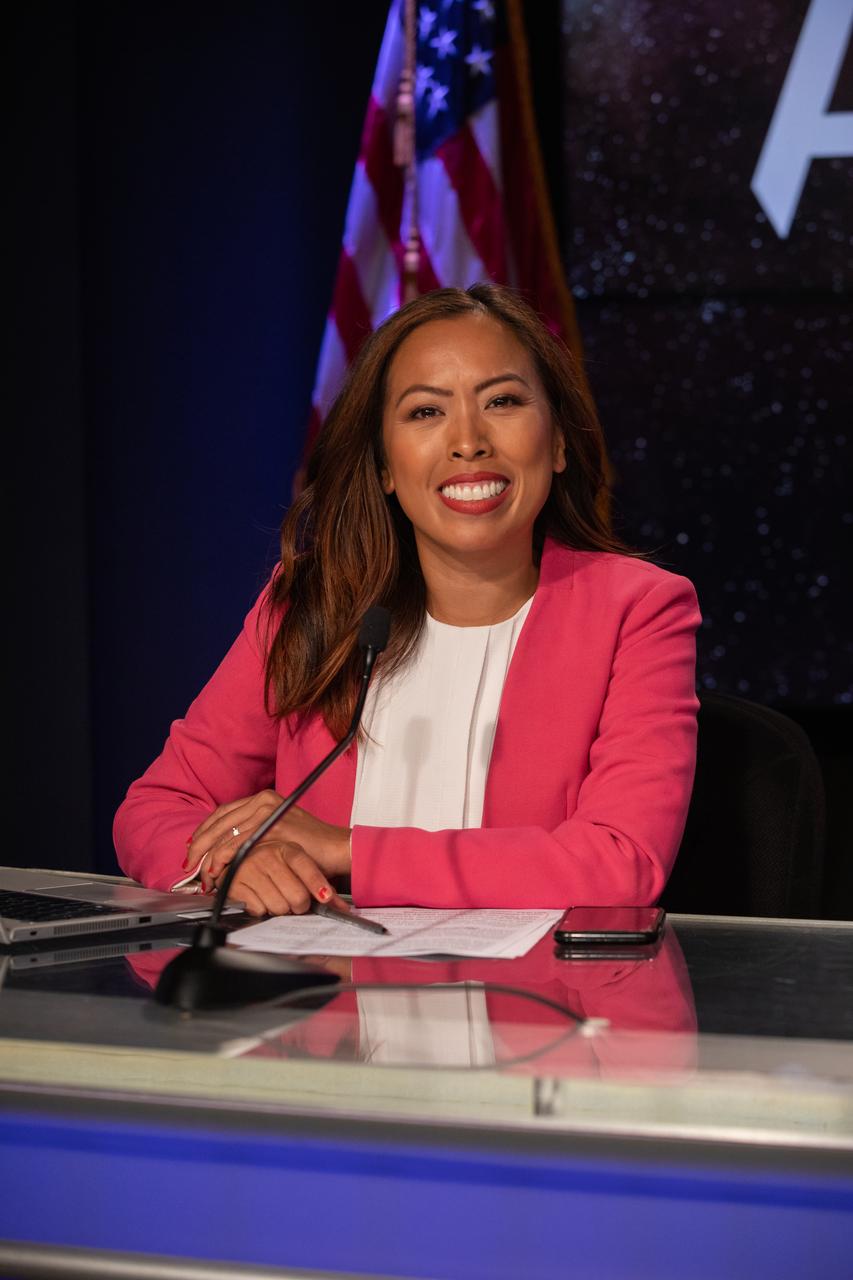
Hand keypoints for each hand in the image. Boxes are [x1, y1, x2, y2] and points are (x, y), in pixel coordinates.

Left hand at [186, 791, 350, 887]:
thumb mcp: (278, 830)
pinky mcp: (271, 830)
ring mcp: (267, 814)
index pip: (223, 812)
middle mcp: (263, 801)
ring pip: (225, 834)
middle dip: (199, 844)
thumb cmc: (310, 845)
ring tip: (201, 873)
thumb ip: (255, 831)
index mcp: (263, 798)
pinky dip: (222, 859)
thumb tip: (226, 845)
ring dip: (208, 856)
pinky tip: (217, 870)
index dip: (204, 830)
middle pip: (219, 821)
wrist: (338, 848)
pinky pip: (238, 845)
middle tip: (188, 863)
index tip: (193, 847)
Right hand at [222, 838, 350, 918]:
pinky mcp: (234, 882)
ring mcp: (249, 867)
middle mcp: (267, 854)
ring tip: (275, 898)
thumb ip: (320, 886)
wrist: (240, 859)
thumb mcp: (298, 868)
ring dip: (279, 909)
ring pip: (278, 906)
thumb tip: (342, 908)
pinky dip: (261, 910)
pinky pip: (258, 909)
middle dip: (298, 905)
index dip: (318, 885)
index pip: (307, 868)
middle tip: (295, 902)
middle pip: (297, 896)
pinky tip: (259, 898)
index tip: (325, 897)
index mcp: (286, 849)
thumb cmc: (275, 867)